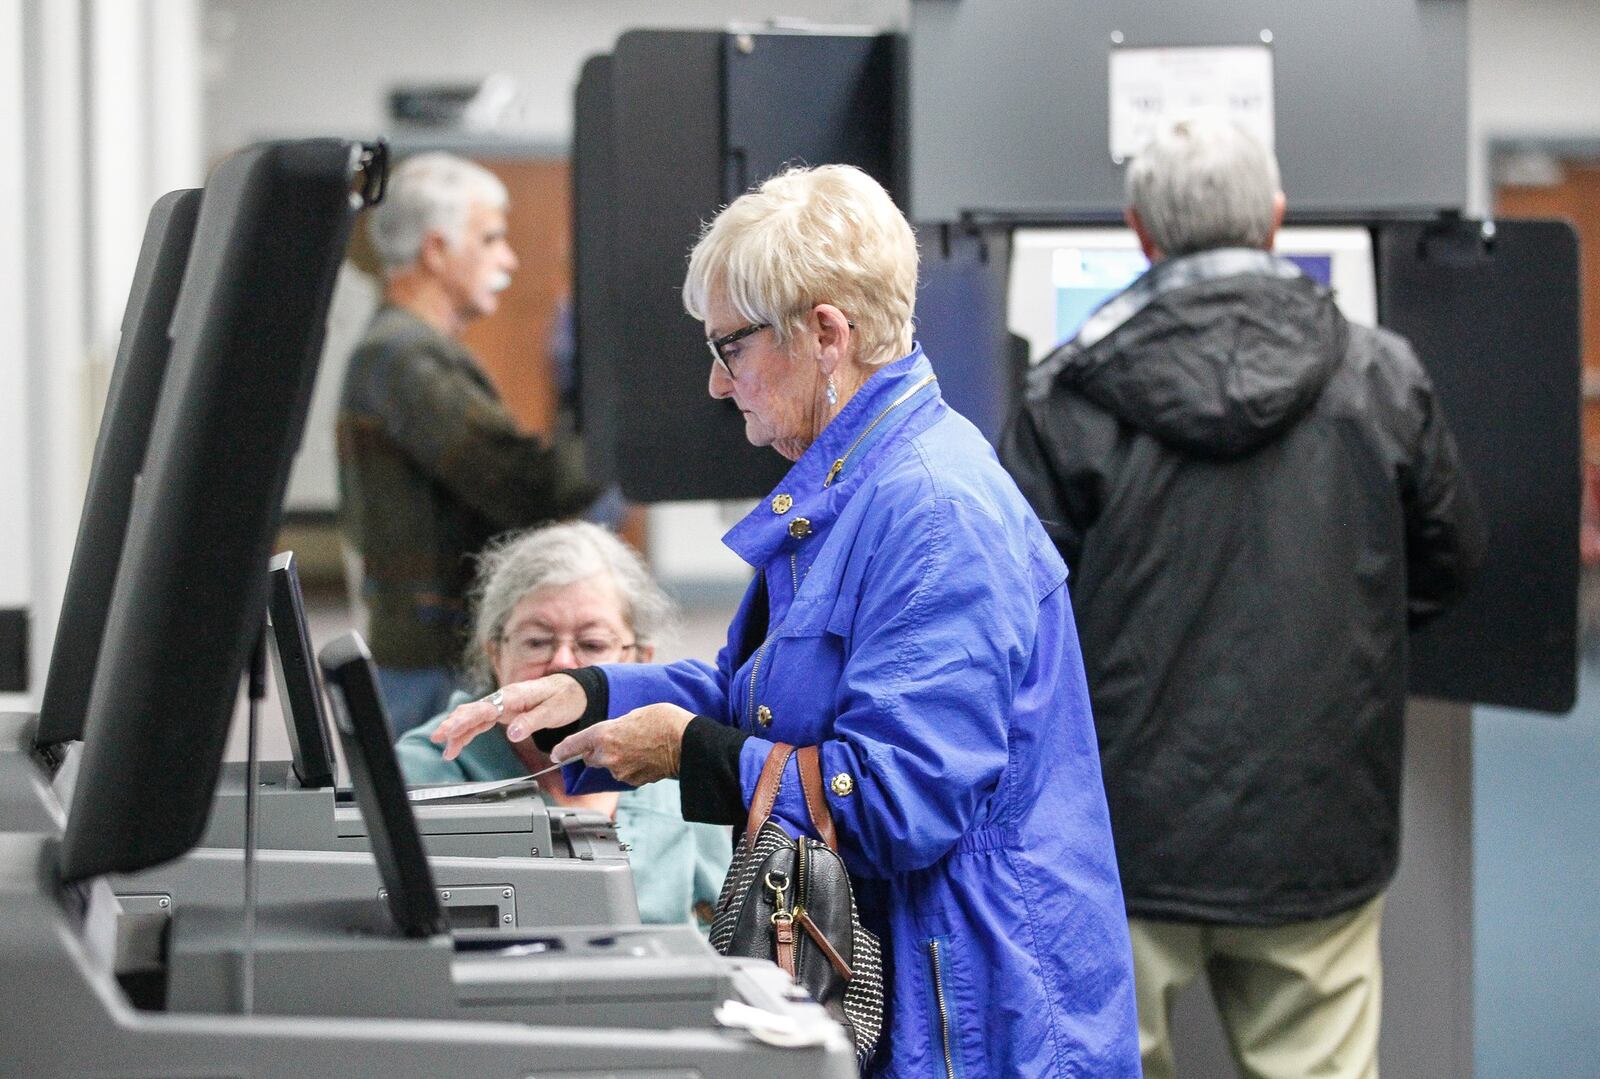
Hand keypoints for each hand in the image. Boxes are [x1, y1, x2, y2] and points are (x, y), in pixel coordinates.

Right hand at [430, 673, 587, 761]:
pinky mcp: (503, 712)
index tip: (451, 729)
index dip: (466, 719)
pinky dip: (467, 732)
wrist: (574, 690)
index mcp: (514, 695)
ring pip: (473, 717)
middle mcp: (504, 698)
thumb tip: (513, 733)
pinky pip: (481, 722)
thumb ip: (532, 721)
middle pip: (473, 711)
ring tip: (443, 746)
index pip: (485, 708)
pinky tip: (457, 743)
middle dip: (454, 724)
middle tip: (438, 737)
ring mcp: (502, 705)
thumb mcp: (553, 710)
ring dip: (457, 730)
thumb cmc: (565, 697)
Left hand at [549, 703, 694, 786]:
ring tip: (638, 745)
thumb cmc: (664, 722)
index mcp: (604, 734)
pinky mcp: (634, 781)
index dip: (562, 750)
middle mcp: (608, 756)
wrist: (687, 742)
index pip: (573, 745)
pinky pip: (625, 774)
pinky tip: (646, 755)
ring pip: (610, 766)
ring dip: (617, 758)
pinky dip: (631, 766)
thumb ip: (615, 727)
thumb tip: (612, 736)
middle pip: (591, 758)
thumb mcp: (633, 714)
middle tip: (616, 739)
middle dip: (598, 751)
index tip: (555, 754)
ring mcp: (621, 771)